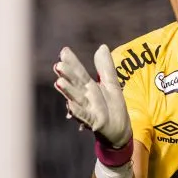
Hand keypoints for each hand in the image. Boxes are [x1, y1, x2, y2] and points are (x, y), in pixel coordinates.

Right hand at [53, 44, 132, 163]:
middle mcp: (86, 97)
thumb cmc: (112, 107)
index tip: (64, 51)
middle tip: (58, 65)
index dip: (72, 63)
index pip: (79, 72)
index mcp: (89, 87)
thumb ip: (106, 67)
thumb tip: (102, 47)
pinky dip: (77, 112)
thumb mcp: (111, 84)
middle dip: (67, 76)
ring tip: (59, 82)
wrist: (120, 130)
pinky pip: (85, 117)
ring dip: (68, 91)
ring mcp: (88, 110)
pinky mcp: (94, 122)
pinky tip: (70, 106)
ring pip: (77, 99)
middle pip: (76, 85)